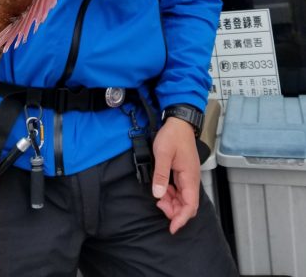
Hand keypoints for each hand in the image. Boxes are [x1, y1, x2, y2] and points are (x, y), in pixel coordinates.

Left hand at [152, 117, 199, 233]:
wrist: (179, 122)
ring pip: (183, 198)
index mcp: (190, 176)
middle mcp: (192, 179)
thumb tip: (159, 194)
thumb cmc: (173, 135)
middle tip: (159, 205)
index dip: (181, 218)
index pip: (190, 205)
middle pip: (187, 205)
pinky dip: (171, 195)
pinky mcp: (184, 173)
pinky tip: (162, 190)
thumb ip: (161, 174)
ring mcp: (188, 176)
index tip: (172, 227)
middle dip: (175, 211)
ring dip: (172, 203)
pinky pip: (180, 190)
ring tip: (159, 198)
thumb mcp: (163, 153)